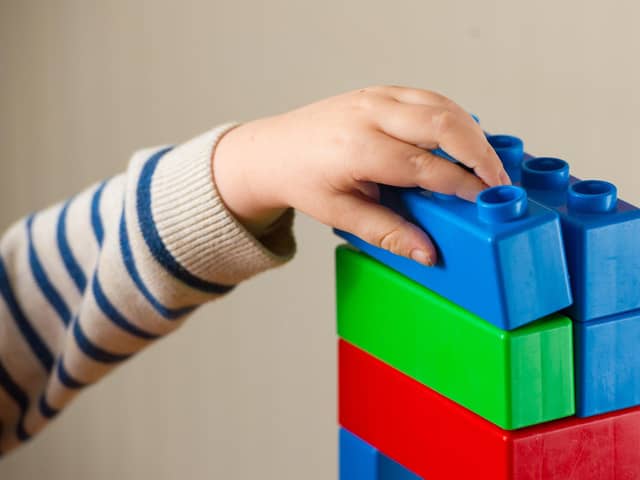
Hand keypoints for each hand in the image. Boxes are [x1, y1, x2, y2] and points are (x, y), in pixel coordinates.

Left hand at [212, 86, 508, 265]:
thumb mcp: (341, 215)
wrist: (273, 150)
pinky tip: (464, 140)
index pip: (426, 166)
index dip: (462, 185)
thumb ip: (388, 233)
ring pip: (442, 105)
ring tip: (489, 165)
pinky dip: (453, 117)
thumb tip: (429, 253)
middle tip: (500, 182)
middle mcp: (370, 114)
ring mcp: (376, 96)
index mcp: (358, 148)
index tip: (486, 203)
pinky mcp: (380, 91)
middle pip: (443, 125)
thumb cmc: (303, 181)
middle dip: (480, 154)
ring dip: (472, 133)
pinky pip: (428, 97)